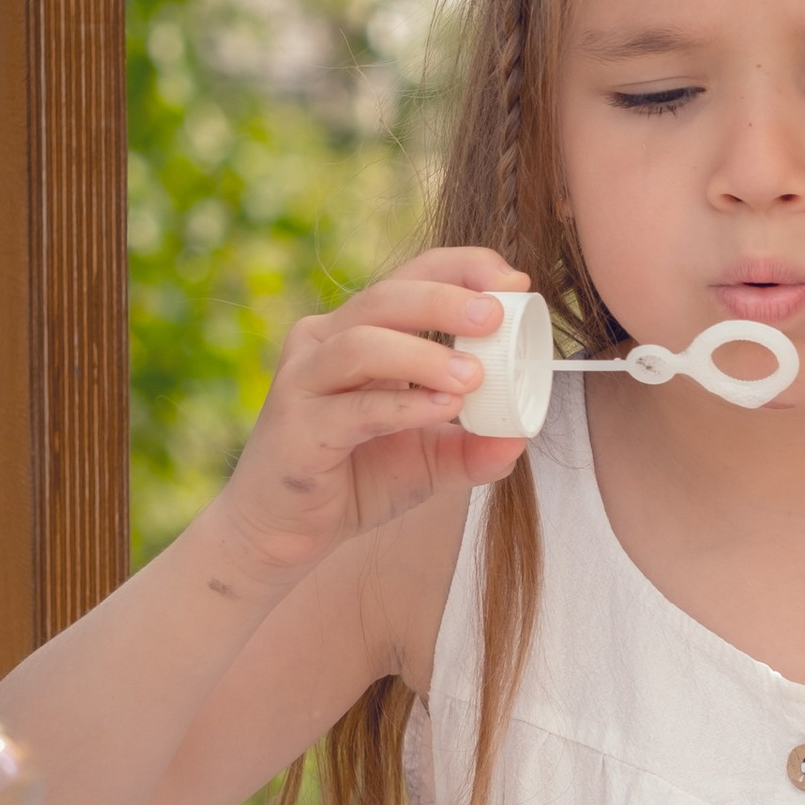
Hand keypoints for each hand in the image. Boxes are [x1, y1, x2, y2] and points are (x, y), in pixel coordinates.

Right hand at [213, 248, 533, 577]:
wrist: (283, 534)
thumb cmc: (354, 481)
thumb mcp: (430, 461)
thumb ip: (474, 449)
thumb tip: (521, 439)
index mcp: (359, 332)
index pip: (412, 278)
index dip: (462, 270)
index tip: (515, 284)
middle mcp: (325, 343)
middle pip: (386, 298)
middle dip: (446, 298)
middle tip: (496, 315)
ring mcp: (304, 381)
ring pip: (362, 343)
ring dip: (424, 355)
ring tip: (474, 377)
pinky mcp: (297, 427)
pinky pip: (353, 406)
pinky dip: (401, 404)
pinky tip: (443, 409)